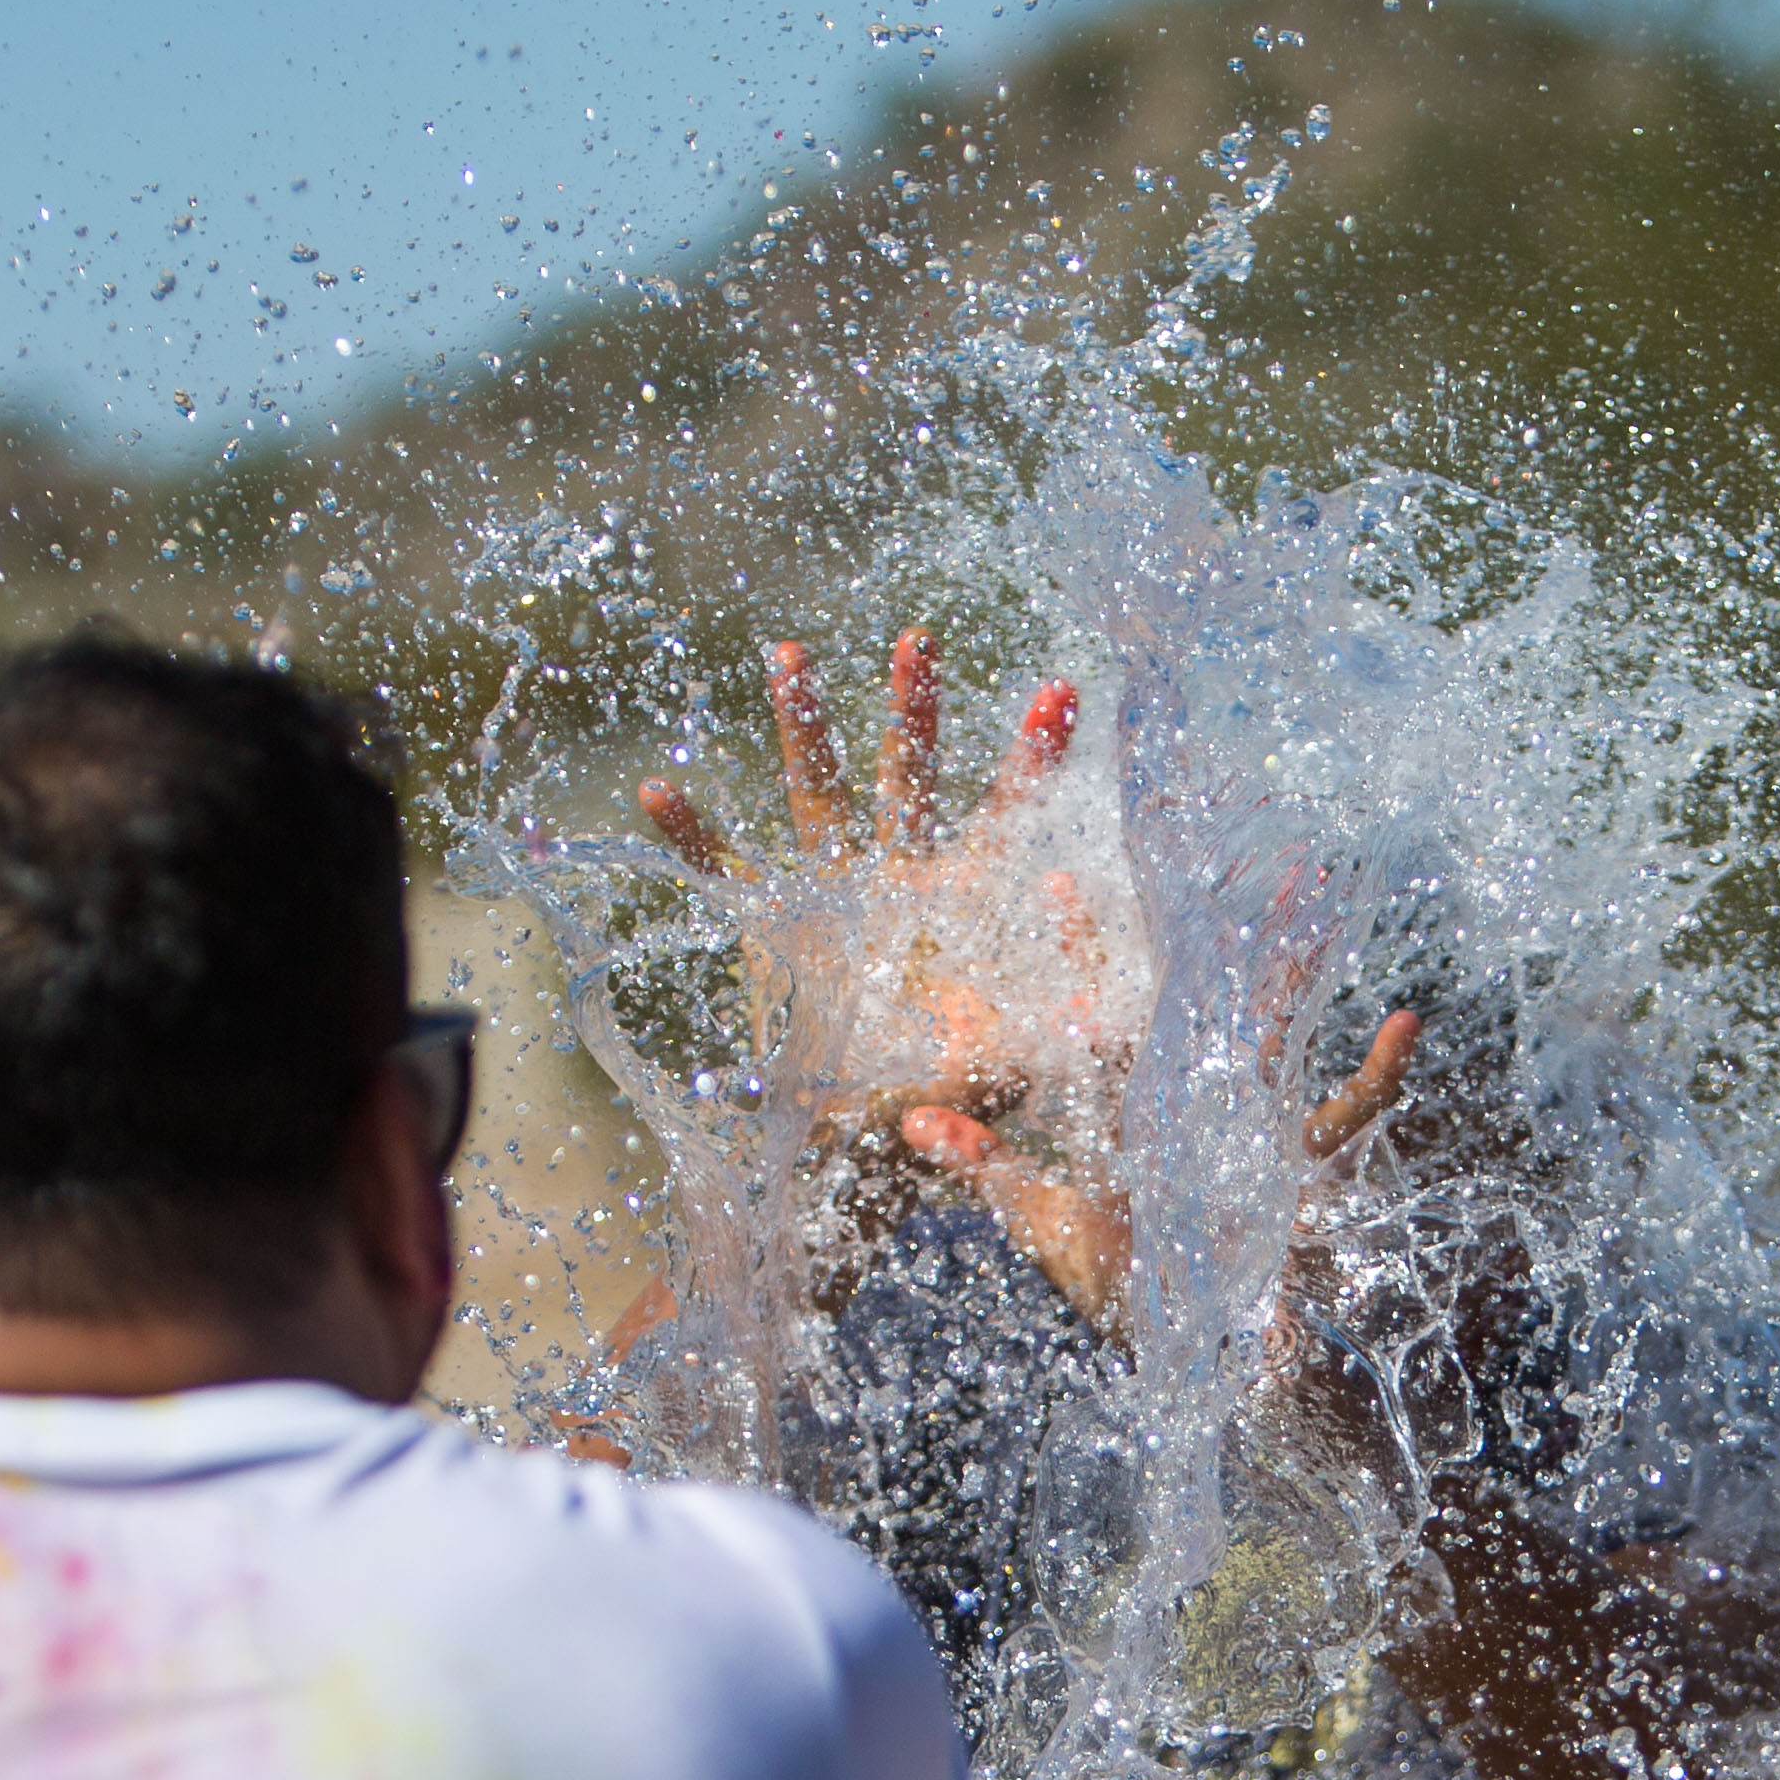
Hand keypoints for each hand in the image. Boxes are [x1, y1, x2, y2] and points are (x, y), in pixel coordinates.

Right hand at [633, 630, 1124, 1314]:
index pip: (1003, 815)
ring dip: (801, 726)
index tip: (1062, 691)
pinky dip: (690, 838)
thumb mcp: (1017, 1060)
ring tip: (790, 651)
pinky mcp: (772, 930)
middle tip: (921, 638)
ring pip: (814, 794)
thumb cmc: (951, 1096)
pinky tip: (656, 789)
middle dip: (913, 710)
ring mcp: (831, 896)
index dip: (1031, 759)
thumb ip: (1063, 1032)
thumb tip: (1123, 1005)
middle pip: (904, 776)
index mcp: (961, 901)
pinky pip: (724, 875)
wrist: (872, 1140)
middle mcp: (896, 882)